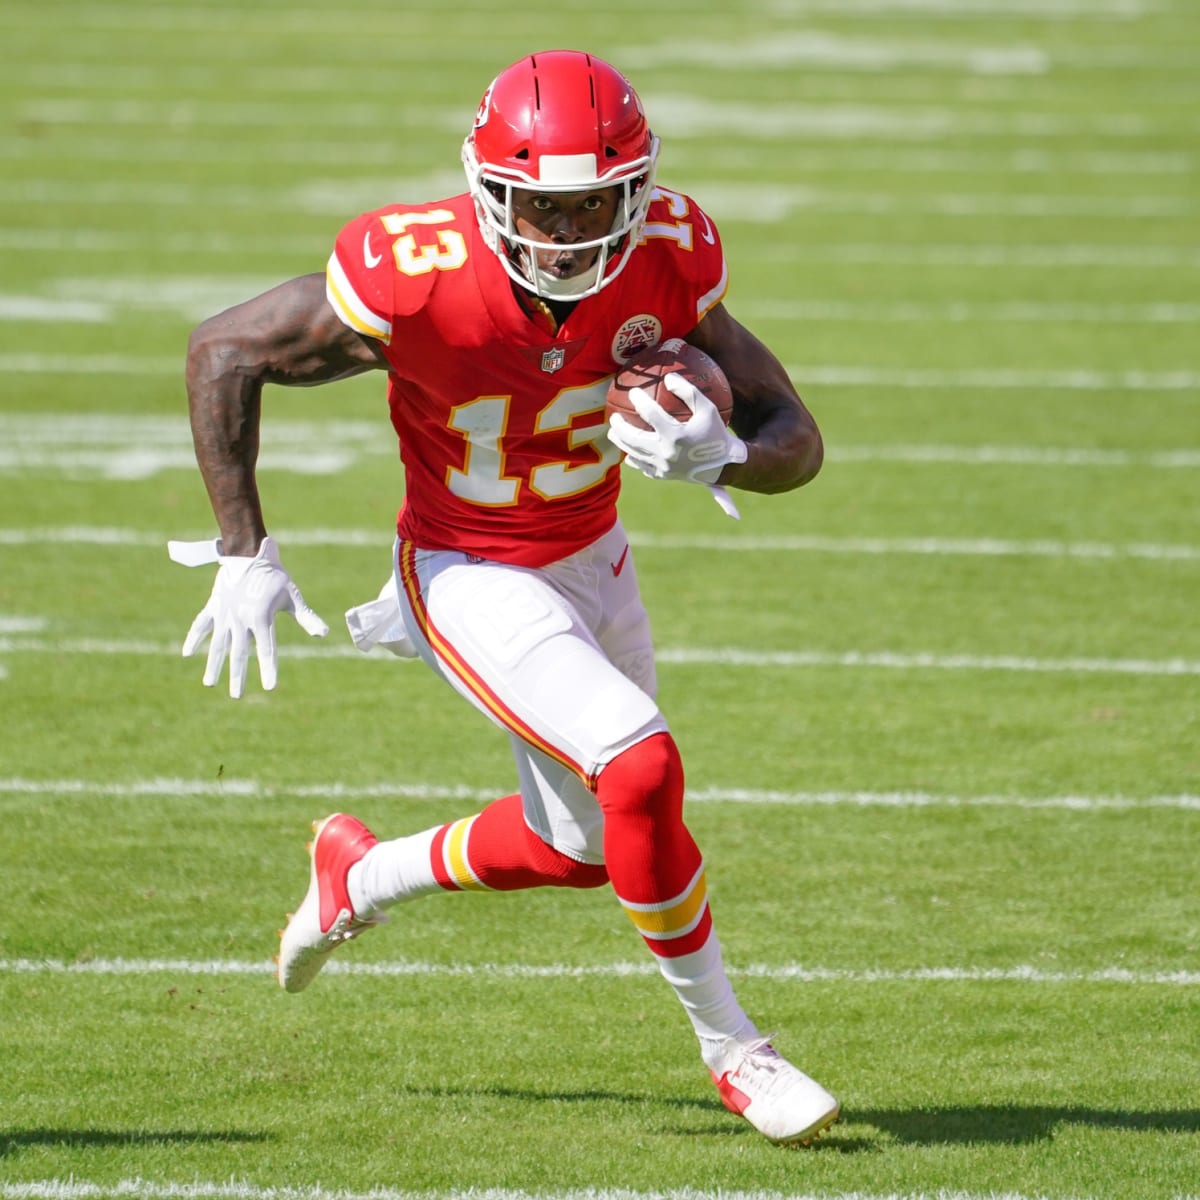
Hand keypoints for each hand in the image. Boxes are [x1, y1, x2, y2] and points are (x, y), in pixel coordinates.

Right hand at [169, 536, 328, 697]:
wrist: (248, 552)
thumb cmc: (275, 575)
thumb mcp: (292, 596)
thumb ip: (306, 617)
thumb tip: (324, 634)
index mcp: (261, 618)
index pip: (267, 650)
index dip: (269, 669)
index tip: (270, 687)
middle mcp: (241, 620)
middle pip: (238, 654)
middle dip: (238, 676)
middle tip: (237, 696)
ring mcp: (225, 614)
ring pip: (217, 644)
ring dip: (213, 665)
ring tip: (210, 684)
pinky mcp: (214, 606)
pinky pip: (201, 625)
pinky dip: (194, 638)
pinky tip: (187, 654)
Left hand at [607, 371, 747, 517]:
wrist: (722, 465)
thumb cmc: (715, 433)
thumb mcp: (708, 409)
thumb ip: (688, 392)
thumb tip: (668, 378)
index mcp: (676, 435)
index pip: (651, 414)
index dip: (639, 400)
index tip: (633, 392)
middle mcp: (666, 453)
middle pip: (634, 438)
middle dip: (620, 426)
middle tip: (614, 416)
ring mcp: (662, 467)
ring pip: (633, 454)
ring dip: (621, 442)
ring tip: (613, 432)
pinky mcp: (662, 476)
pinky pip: (642, 467)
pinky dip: (634, 458)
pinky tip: (629, 451)